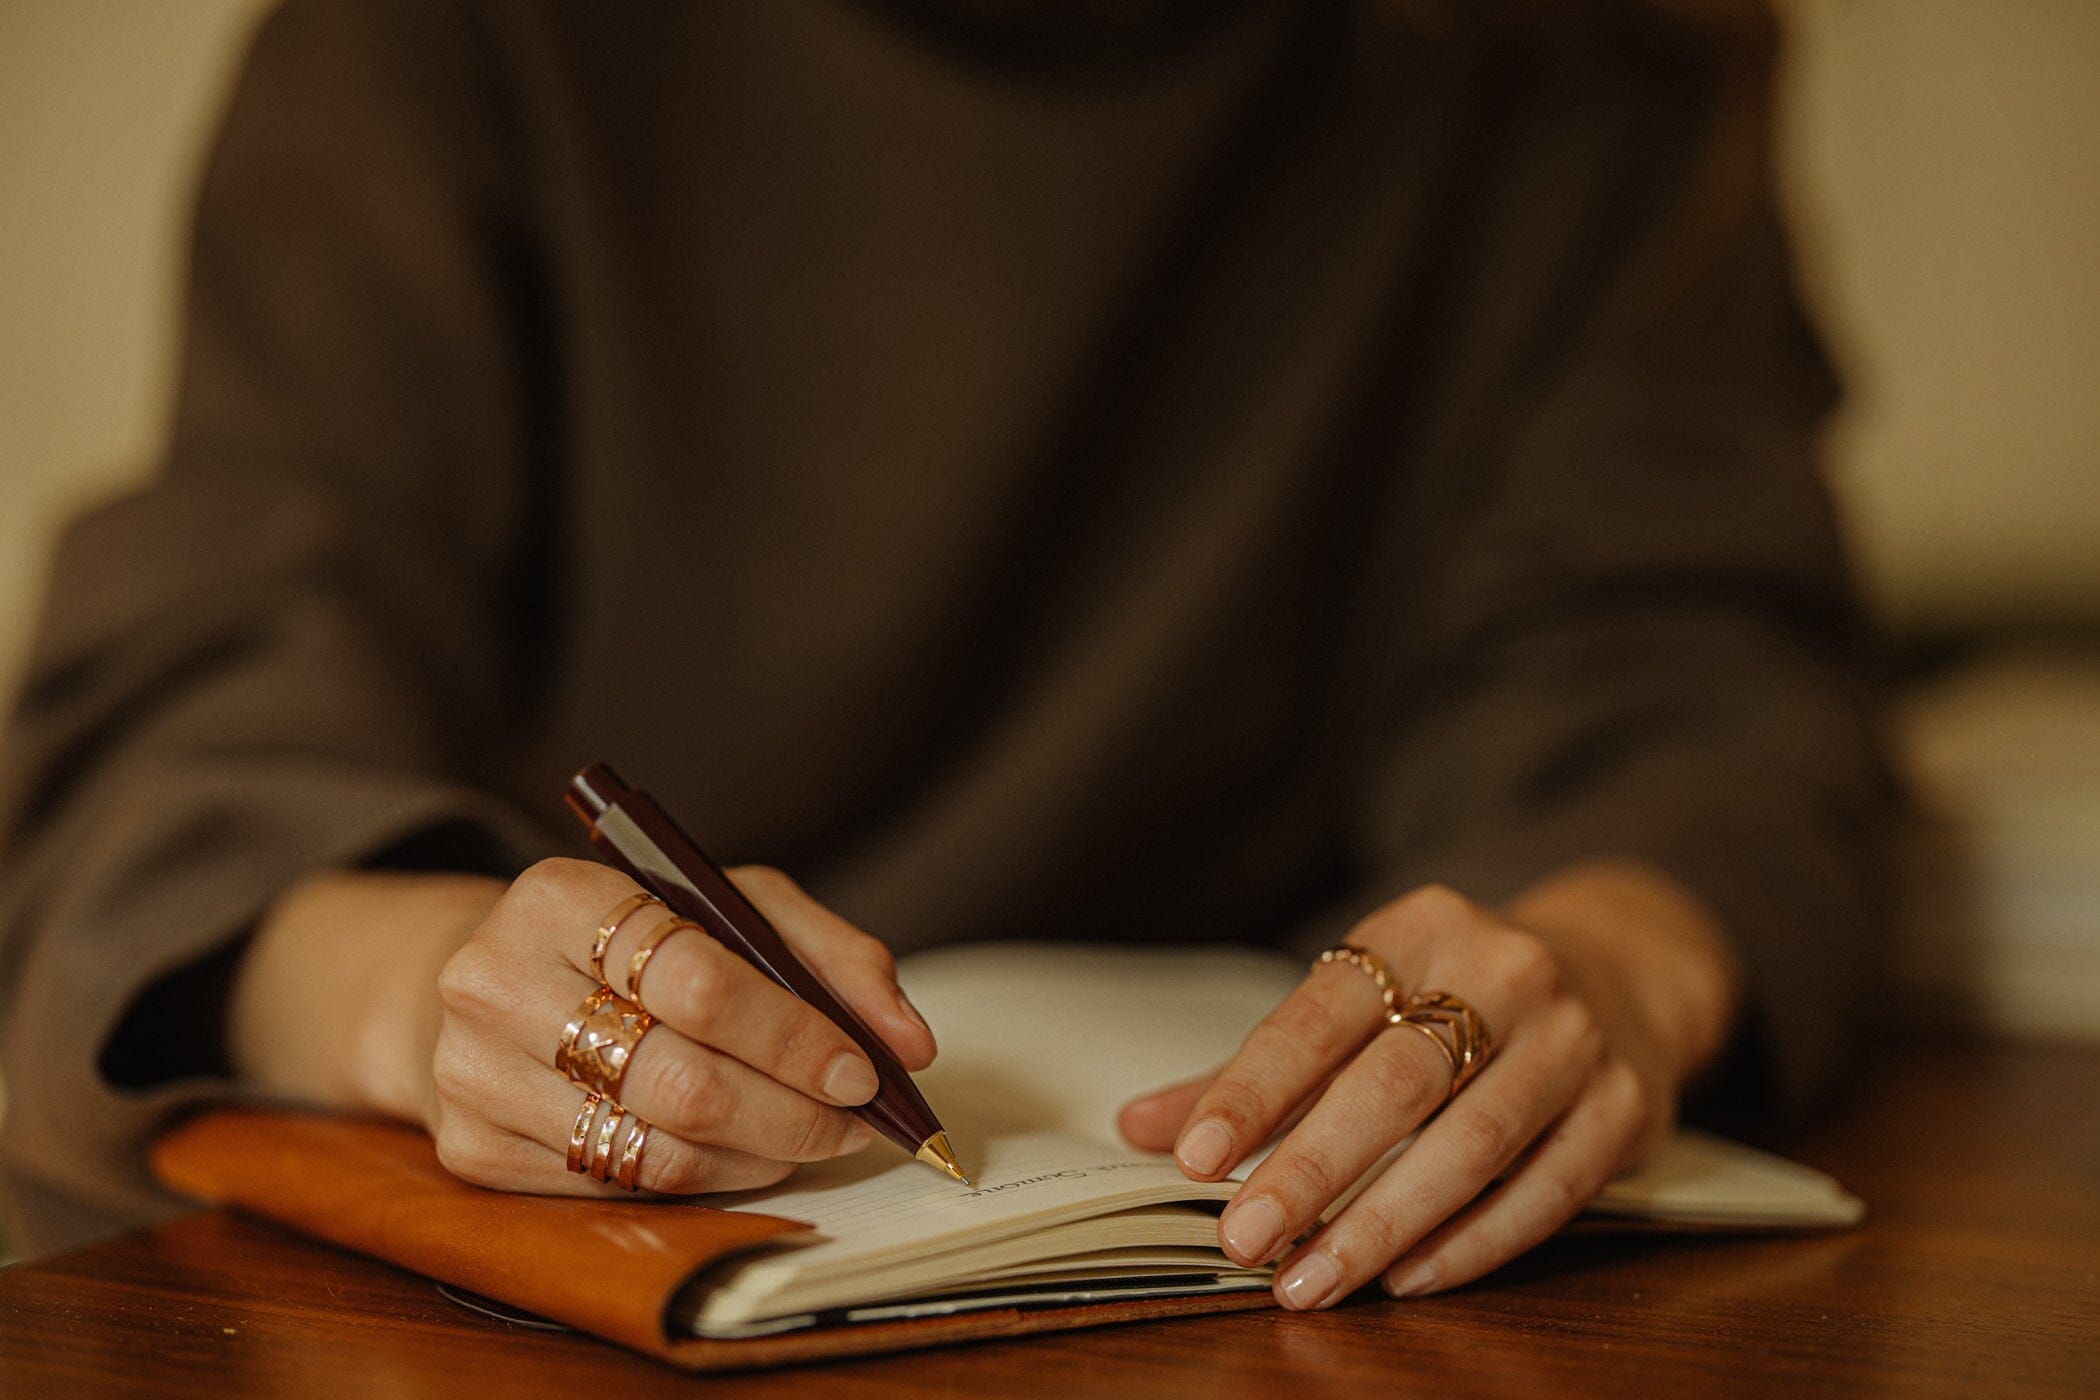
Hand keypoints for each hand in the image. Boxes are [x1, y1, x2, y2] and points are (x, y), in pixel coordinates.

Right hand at [232, 858, 932, 1194]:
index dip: (793, 1035)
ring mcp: (474, 1072)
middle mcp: (496, 980)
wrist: (499, 984)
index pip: (698, 979)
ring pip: (656, 1146)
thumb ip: (829, 955)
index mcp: (559, 896)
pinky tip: (740, 1155)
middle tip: (853, 1121)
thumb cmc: (634, 942)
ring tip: (809, 1137)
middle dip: (792, 1111)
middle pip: (681, 1077)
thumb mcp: (729, 908)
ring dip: (760, 1154)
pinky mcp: (474, 1150)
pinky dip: (704, 1181)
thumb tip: (908, 1040)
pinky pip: (619, 1187)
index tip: (861, 1070)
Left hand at [1116, 863, 1738, 1306]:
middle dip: (1313, 1167)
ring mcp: (1575, 1038)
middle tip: (1246, 1239)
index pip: (1322, 1011)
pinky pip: (1548, 1189)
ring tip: (1313, 1279)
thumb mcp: (1362, 1002)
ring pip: (1474, 1141)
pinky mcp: (1626, 1106)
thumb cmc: (1456, 997)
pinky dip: (1473, 1242)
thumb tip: (1139, 1127)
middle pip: (1397, 1081)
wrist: (1621, 968)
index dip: (1256, 1088)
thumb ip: (1256, 1071)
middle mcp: (1504, 969)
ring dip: (1384, 1223)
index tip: (1196, 1159)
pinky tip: (1407, 1277)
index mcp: (1419, 928)